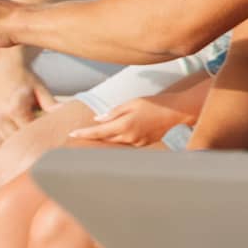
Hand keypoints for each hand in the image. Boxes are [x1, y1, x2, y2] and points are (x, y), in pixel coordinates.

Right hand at [0, 58, 56, 144]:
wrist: (4, 67)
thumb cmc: (25, 78)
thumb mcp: (40, 89)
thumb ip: (51, 104)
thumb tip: (65, 112)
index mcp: (15, 109)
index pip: (29, 133)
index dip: (41, 138)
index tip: (50, 139)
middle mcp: (1, 117)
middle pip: (17, 141)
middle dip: (30, 143)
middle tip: (43, 143)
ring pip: (6, 143)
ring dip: (18, 143)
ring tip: (31, 140)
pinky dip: (8, 141)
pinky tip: (19, 135)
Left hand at [69, 94, 193, 145]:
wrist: (175, 112)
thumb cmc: (154, 104)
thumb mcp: (131, 103)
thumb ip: (113, 112)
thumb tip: (98, 120)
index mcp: (124, 125)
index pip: (98, 132)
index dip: (84, 133)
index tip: (72, 134)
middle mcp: (129, 137)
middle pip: (105, 139)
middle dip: (93, 136)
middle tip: (80, 132)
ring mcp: (136, 143)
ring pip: (115, 142)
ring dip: (107, 137)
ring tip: (100, 130)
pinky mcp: (143, 145)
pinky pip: (126, 142)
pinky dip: (120, 136)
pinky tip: (123, 130)